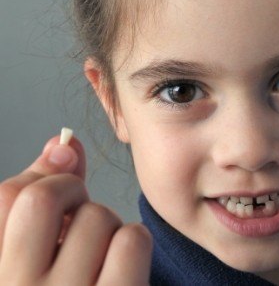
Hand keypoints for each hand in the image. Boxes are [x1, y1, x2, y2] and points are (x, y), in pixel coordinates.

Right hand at [0, 135, 151, 284]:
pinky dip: (133, 243)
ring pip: (97, 216)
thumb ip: (44, 196)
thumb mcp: (34, 254)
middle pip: (44, 198)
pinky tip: (122, 269)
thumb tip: (64, 142)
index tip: (62, 186)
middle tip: (78, 217)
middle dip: (71, 194)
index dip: (43, 180)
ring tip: (99, 255)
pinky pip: (130, 241)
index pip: (6, 196)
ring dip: (107, 224)